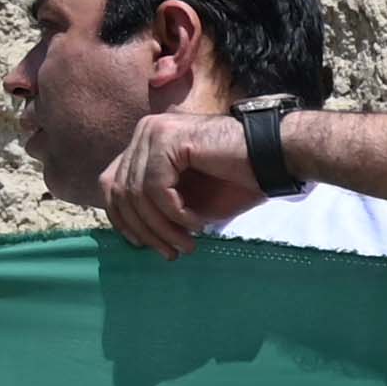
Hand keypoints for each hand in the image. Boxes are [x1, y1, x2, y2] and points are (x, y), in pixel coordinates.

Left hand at [97, 108, 264, 255]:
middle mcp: (145, 132)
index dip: (122, 219)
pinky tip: (196, 223)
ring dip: (161, 227)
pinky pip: (156, 188)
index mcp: (145, 143)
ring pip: (136, 192)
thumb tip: (132, 234)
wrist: (275, 159)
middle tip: (170, 254)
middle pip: (120, 191)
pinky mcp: (169, 138)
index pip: (111, 184)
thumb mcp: (188, 201)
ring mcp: (155, 131)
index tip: (142, 246)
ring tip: (186, 245)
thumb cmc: (237, 181)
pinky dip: (175, 213)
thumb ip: (156, 207)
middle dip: (145, 230)